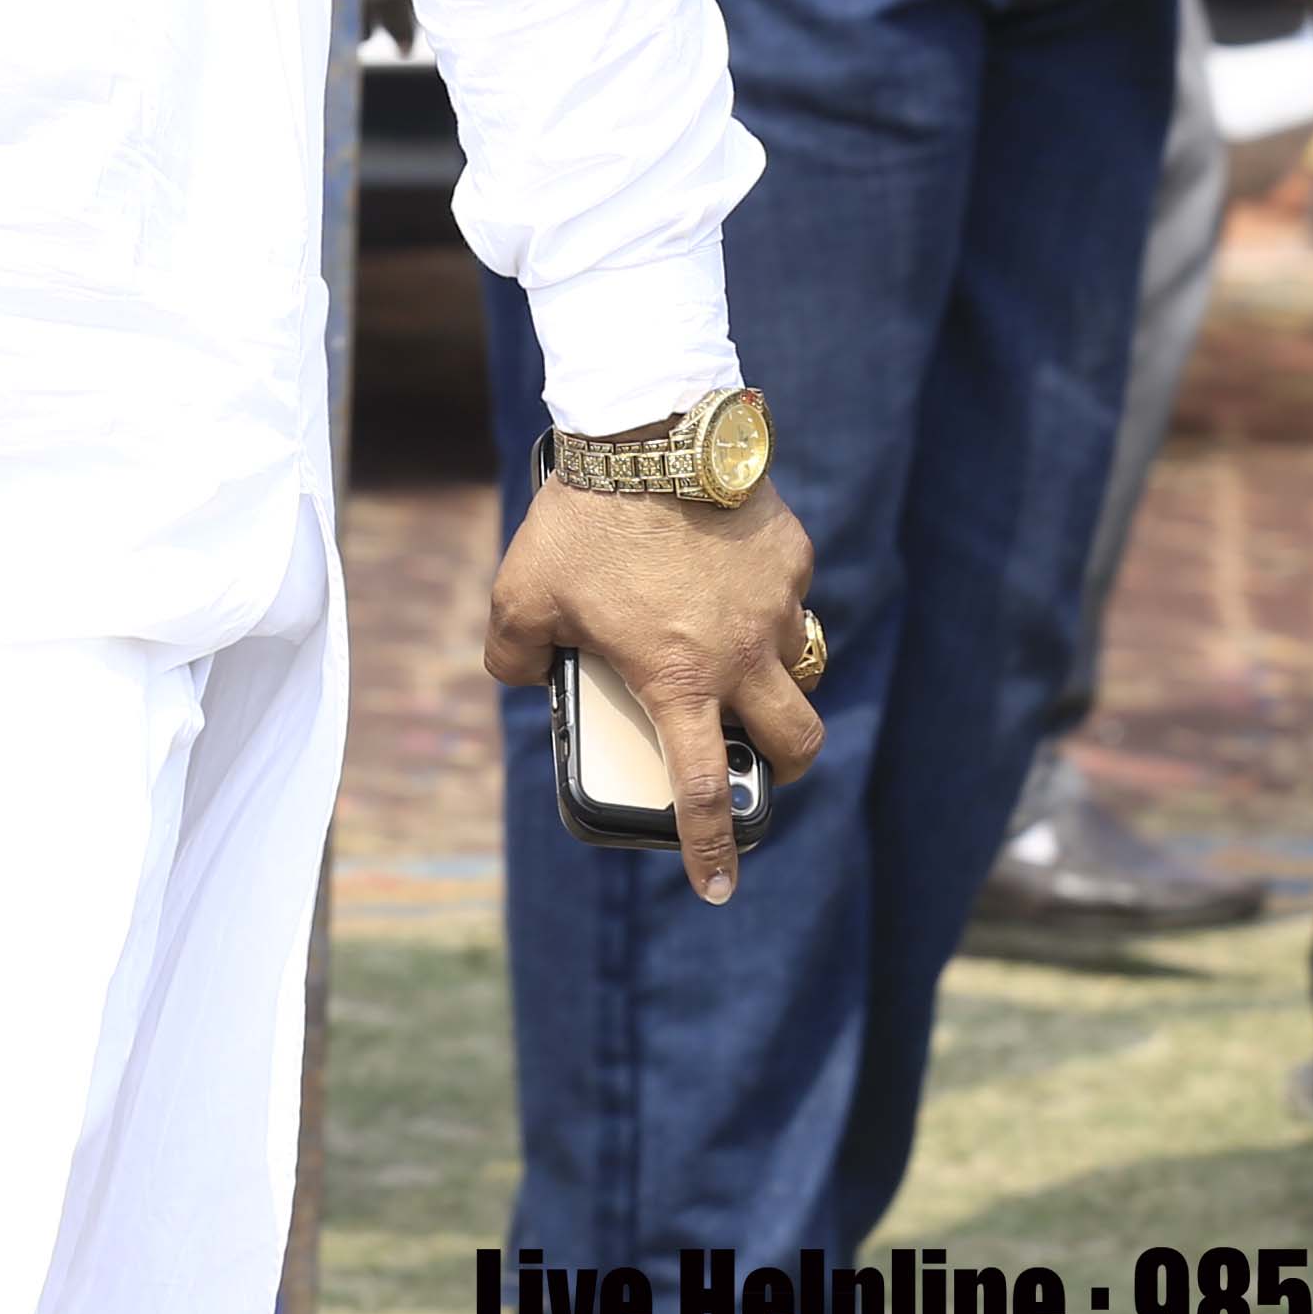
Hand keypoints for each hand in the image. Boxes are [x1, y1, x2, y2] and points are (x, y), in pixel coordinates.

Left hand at [484, 470, 820, 906]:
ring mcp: (776, 604)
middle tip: (757, 754)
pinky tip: (723, 569)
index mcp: (677, 677)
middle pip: (797, 742)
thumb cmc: (579, 518)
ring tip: (733, 653)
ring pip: (799, 665)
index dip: (712, 845)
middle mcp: (741, 653)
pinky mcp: (791, 555)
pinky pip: (788, 595)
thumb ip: (513, 651)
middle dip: (784, 763)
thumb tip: (518, 677)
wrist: (647, 428)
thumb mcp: (520, 591)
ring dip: (775, 676)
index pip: (703, 786)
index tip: (718, 885)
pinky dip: (763, 598)